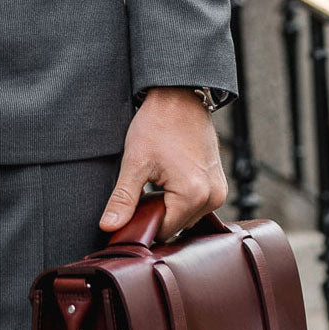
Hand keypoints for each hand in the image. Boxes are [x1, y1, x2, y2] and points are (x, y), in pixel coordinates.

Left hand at [99, 87, 227, 239]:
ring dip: (169, 207)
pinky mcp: (219, 185)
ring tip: (157, 181)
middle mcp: (212, 198)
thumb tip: (109, 226)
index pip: (163, 231)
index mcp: (193, 195)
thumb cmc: (158, 124)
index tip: (132, 205)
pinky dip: (181, 199)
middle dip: (157, 213)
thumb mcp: (134, 162)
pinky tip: (169, 179)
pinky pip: (197, 205)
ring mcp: (219, 192)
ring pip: (186, 217)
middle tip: (144, 188)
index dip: (144, 222)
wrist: (180, 97)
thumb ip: (123, 199)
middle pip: (177, 226)